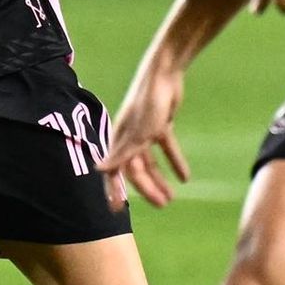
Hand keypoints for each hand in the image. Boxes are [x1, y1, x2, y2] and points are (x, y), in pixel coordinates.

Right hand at [96, 66, 192, 209]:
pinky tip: (184, 177)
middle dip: (148, 189)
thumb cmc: (147, 103)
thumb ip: (121, 155)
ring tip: (172, 197)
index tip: (117, 210)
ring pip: (151, 162)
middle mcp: (130, 137)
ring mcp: (146, 131)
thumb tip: (99, 171)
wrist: (165, 73)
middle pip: (137, 169)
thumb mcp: (137, 134)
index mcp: (120, 140)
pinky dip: (175, 162)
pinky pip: (167, 148)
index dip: (115, 190)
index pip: (116, 171)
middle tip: (163, 205)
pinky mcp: (161, 124)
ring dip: (161, 179)